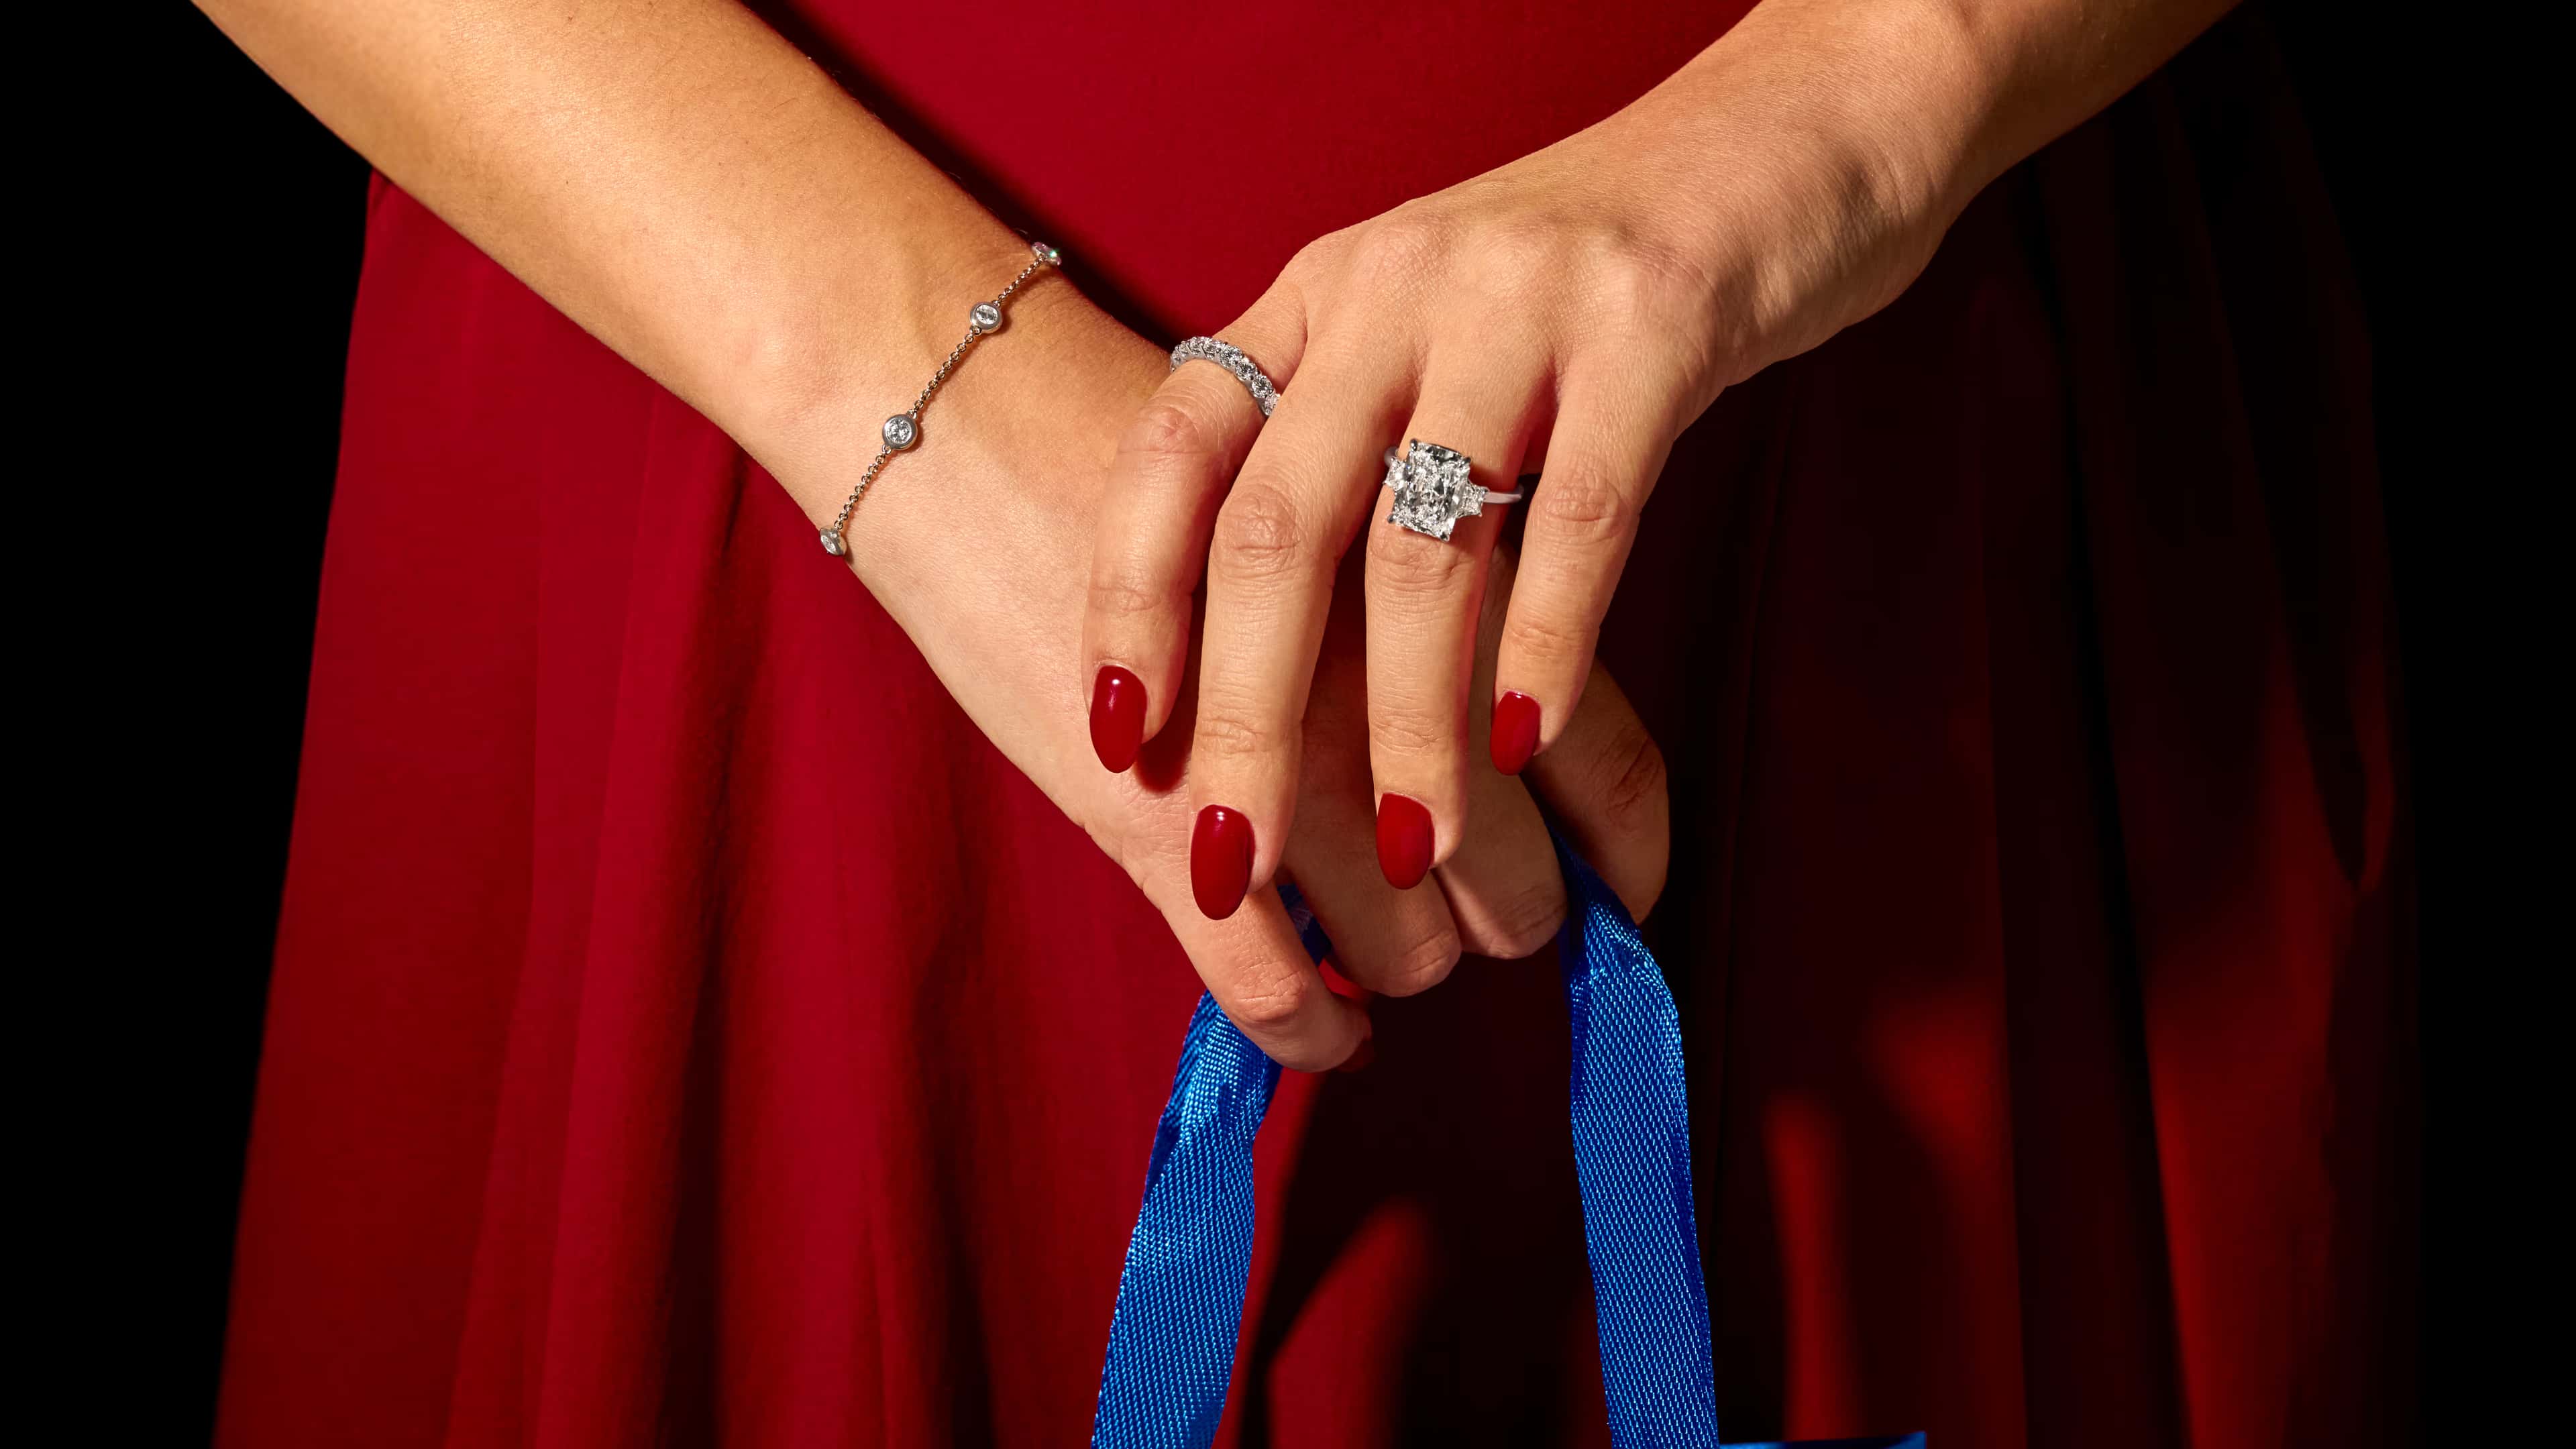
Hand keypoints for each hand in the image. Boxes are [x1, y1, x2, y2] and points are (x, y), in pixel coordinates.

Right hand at [823, 287, 1667, 1069]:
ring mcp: (1270, 764)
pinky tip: (1329, 1027)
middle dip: (1518, 916)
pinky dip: (1307, 1025)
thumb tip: (1531, 724)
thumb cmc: (1165, 450)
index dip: (1625, 854)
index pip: (1603, 757)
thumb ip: (1445, 590)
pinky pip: (1266, 981)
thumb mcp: (1339, 497)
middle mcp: (1376, 685)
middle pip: (1512, 870)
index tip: (1621, 893)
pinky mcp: (1154, 824)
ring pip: (1403, 944)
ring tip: (1389, 944)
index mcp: (1446, 584)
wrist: (976, 422)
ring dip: (1410, 963)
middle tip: (1491, 909)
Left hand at [1080, 33, 1960, 916]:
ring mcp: (1521, 299)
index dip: (1130, 601)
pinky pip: (1584, 517)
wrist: (1792, 127)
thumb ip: (1356, 455)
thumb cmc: (1596, 278)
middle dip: (1247, 717)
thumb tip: (1279, 666)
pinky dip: (1547, 647)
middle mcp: (1394, 288)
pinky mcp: (1656, 323)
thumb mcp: (1431, 334)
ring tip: (1415, 848)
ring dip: (1408, 722)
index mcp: (1319, 295)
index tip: (1119, 739)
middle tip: (1238, 860)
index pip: (1175, 455)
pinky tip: (1528, 748)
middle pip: (1279, 529)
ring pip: (1424, 545)